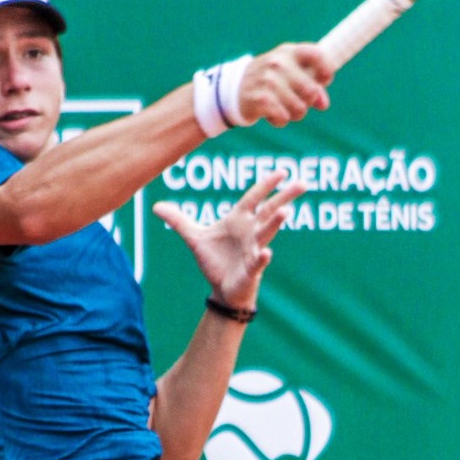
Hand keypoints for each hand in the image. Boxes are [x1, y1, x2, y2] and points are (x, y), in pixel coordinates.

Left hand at [152, 172, 304, 309]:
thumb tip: (156, 206)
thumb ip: (179, 220)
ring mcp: (253, 249)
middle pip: (270, 210)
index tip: (281, 171)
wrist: (221, 288)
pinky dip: (261, 257)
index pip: (255, 198)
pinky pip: (257, 261)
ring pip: (267, 233)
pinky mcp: (251, 269)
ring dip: (276, 223)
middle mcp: (250, 232)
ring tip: (286, 212)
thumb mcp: (194, 238)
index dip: (266, 185)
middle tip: (302, 184)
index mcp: (239, 220)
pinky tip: (266, 253)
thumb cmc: (215, 260)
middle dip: (285, 197)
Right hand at [234, 43, 330, 128]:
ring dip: (295, 114)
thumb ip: (311, 84)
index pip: (318, 55)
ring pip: (299, 108)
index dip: (326, 70)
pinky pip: (284, 118)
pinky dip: (280, 120)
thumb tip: (323, 104)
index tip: (324, 79)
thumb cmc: (270, 80)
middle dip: (309, 101)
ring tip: (283, 108)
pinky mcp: (260, 99)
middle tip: (299, 101)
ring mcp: (268, 80)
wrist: (234, 89)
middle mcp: (278, 63)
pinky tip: (272, 114)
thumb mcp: (290, 74)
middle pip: (311, 90)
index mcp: (289, 52)